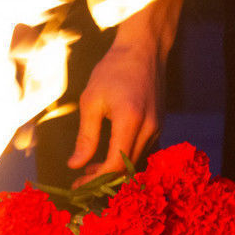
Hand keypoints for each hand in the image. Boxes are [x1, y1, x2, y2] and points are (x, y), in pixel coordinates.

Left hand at [67, 0, 184, 184]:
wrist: (143, 50)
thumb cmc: (113, 70)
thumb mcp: (91, 101)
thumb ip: (86, 137)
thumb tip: (76, 165)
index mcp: (130, 120)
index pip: (115, 163)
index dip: (95, 179)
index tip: (77, 184)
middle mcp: (149, 127)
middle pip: (127, 168)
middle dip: (102, 179)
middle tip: (80, 180)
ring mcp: (158, 127)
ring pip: (135, 161)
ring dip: (113, 169)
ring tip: (90, 169)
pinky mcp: (159, 124)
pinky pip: (141, 150)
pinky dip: (124, 158)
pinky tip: (108, 154)